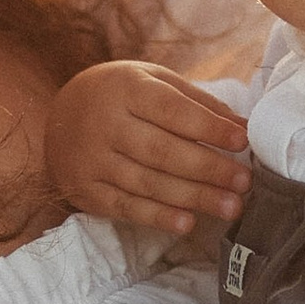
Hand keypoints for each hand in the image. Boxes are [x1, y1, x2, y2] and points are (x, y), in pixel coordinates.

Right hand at [45, 58, 250, 237]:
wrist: (59, 115)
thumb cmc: (121, 95)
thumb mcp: (153, 81)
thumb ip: (196, 102)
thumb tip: (241, 127)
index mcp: (126, 89)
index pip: (172, 110)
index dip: (209, 127)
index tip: (242, 141)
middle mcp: (106, 124)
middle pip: (162, 151)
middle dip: (208, 169)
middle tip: (244, 182)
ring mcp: (93, 160)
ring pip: (148, 183)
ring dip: (193, 197)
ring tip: (231, 207)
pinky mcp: (86, 190)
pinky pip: (126, 207)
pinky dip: (158, 217)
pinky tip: (188, 222)